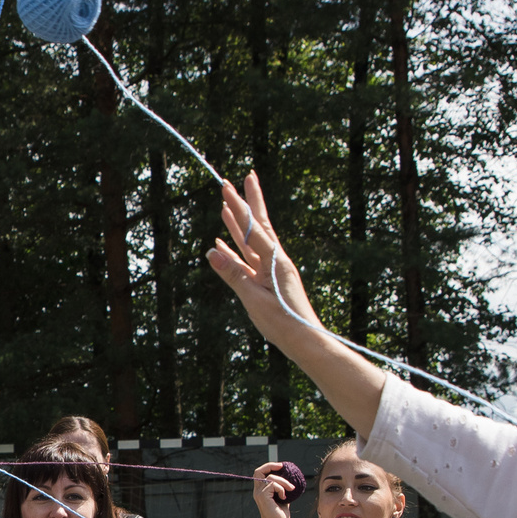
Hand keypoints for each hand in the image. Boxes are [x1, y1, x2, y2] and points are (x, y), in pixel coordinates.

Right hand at [204, 173, 329, 342]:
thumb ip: (233, 274)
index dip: (238, 208)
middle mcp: (275, 260)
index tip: (227, 187)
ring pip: (252, 241)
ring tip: (228, 206)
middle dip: (250, 201)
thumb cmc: (283, 322)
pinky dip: (235, 250)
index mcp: (275, 261)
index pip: (252, 229)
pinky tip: (222, 244)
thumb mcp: (254, 299)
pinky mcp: (267, 281)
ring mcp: (272, 270)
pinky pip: (248, 260)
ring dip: (240, 223)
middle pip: (259, 225)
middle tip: (244, 177)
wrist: (305, 340)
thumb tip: (211, 252)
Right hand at [251, 462, 295, 517]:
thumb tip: (291, 483)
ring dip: (283, 481)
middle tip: (282, 466)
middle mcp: (257, 491)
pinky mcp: (263, 496)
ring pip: (271, 478)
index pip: (259, 473)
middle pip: (259, 471)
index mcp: (261, 491)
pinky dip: (281, 488)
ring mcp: (259, 493)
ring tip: (291, 489)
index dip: (269, 467)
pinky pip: (273, 484)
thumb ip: (282, 491)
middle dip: (270, 465)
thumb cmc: (280, 516)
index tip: (281, 466)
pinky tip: (284, 497)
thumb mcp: (283, 500)